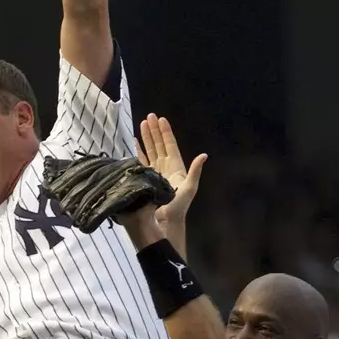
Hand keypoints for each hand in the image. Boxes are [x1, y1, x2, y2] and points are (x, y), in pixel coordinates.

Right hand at [136, 113, 206, 229]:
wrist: (164, 222)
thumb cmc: (178, 207)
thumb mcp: (189, 189)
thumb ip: (195, 171)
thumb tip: (204, 155)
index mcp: (175, 167)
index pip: (170, 145)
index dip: (165, 132)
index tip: (161, 119)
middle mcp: (165, 167)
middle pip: (159, 145)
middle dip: (154, 131)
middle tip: (149, 116)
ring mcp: (154, 172)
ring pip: (150, 150)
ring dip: (146, 138)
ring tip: (141, 124)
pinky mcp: (145, 179)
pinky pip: (141, 161)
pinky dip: (138, 151)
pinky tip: (135, 142)